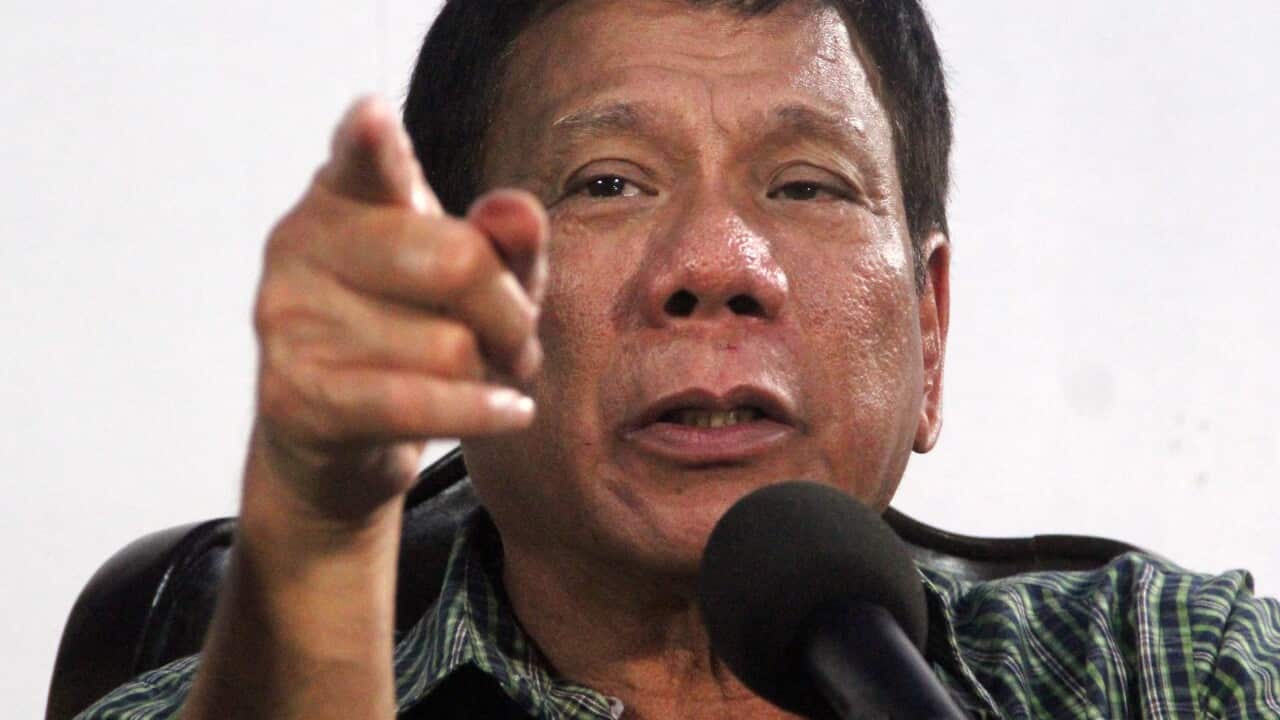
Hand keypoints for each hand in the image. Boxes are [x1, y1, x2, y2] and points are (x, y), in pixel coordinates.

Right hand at [249, 96, 547, 524]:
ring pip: (451, 348)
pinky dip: (480, 412)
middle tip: (516, 339)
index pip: (366, 160)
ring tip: (478, 379)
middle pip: (460, 263)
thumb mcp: (475, 281)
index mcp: (345, 193)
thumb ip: (506, 242)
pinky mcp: (296, 396)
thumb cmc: (412, 332)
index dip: (372, 142)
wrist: (334, 434)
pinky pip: (417, 403)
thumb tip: (518, 211)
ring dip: (490, 374)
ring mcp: (289, 319)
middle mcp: (301, 243)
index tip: (374, 118)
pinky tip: (512, 410)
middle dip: (511, 313)